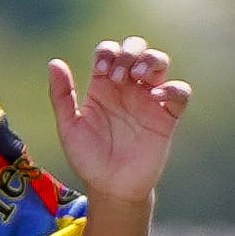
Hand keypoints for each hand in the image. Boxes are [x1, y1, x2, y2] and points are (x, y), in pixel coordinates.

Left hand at [48, 38, 192, 205]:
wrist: (111, 188)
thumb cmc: (89, 159)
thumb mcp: (69, 127)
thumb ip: (61, 96)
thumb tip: (54, 62)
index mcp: (104, 86)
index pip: (109, 51)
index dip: (107, 53)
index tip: (101, 72)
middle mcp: (127, 87)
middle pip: (136, 48)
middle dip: (129, 52)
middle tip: (118, 75)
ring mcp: (149, 100)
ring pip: (160, 62)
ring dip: (151, 60)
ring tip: (138, 76)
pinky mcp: (167, 117)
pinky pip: (180, 92)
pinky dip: (172, 89)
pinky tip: (156, 98)